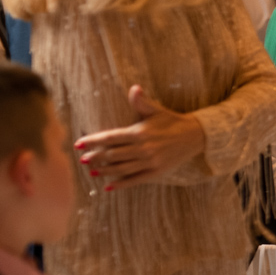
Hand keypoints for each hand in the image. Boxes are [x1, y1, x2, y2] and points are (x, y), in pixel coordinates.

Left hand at [75, 85, 206, 187]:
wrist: (196, 136)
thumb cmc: (173, 121)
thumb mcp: (156, 110)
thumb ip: (141, 101)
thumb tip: (134, 88)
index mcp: (140, 132)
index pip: (110, 137)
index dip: (93, 141)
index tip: (79, 144)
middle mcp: (143, 148)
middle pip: (112, 154)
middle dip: (95, 157)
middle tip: (82, 160)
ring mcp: (149, 162)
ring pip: (121, 168)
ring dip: (104, 171)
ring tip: (92, 172)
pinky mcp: (156, 172)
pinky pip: (134, 180)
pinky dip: (121, 184)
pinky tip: (108, 186)